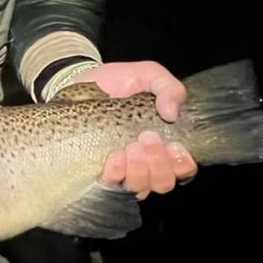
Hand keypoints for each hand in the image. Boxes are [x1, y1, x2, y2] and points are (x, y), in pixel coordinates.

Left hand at [74, 61, 197, 198]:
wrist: (79, 81)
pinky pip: (111, 185)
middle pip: (163, 183)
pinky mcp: (97, 170)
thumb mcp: (147, 75)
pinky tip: (114, 156)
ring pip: (139, 188)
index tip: (174, 146)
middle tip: (147, 137)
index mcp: (163, 143)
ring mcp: (121, 169)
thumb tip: (172, 113)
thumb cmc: (116, 82)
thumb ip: (168, 87)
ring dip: (139, 170)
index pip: (183, 169)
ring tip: (130, 147)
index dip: (182, 164)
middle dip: (159, 163)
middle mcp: (145, 162)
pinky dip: (116, 173)